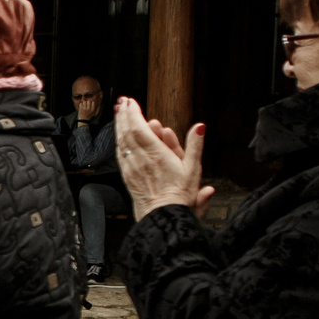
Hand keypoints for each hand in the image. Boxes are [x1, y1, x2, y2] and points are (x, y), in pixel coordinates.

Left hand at [116, 98, 209, 220]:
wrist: (163, 216)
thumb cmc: (180, 195)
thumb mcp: (193, 169)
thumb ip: (195, 145)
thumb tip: (200, 126)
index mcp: (156, 154)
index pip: (140, 128)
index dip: (134, 113)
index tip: (132, 102)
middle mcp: (141, 159)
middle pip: (128, 131)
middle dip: (125, 115)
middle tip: (123, 102)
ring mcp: (131, 167)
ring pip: (121, 141)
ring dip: (119, 125)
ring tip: (119, 112)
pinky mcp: (127, 175)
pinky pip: (120, 154)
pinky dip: (118, 140)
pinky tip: (119, 135)